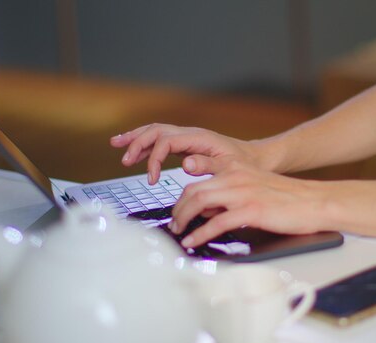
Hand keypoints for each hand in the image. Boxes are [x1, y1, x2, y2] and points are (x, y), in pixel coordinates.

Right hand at [110, 124, 258, 183]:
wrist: (258, 159)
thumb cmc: (246, 165)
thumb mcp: (230, 168)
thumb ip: (207, 165)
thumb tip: (184, 163)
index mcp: (199, 138)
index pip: (166, 141)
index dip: (154, 159)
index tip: (152, 180)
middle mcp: (191, 134)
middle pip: (156, 130)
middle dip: (137, 143)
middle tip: (125, 160)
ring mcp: (188, 138)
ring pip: (156, 132)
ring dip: (136, 139)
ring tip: (117, 146)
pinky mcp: (187, 145)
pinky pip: (161, 140)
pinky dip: (145, 144)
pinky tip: (135, 152)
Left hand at [169, 157, 333, 247]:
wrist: (316, 201)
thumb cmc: (290, 199)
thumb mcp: (255, 188)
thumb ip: (232, 195)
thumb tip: (210, 213)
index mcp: (236, 169)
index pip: (198, 181)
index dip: (182, 199)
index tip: (178, 212)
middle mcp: (235, 176)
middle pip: (193, 190)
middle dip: (178, 210)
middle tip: (175, 225)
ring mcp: (242, 192)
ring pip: (199, 202)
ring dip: (184, 219)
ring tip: (179, 233)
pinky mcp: (251, 210)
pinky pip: (216, 223)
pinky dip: (200, 234)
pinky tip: (193, 242)